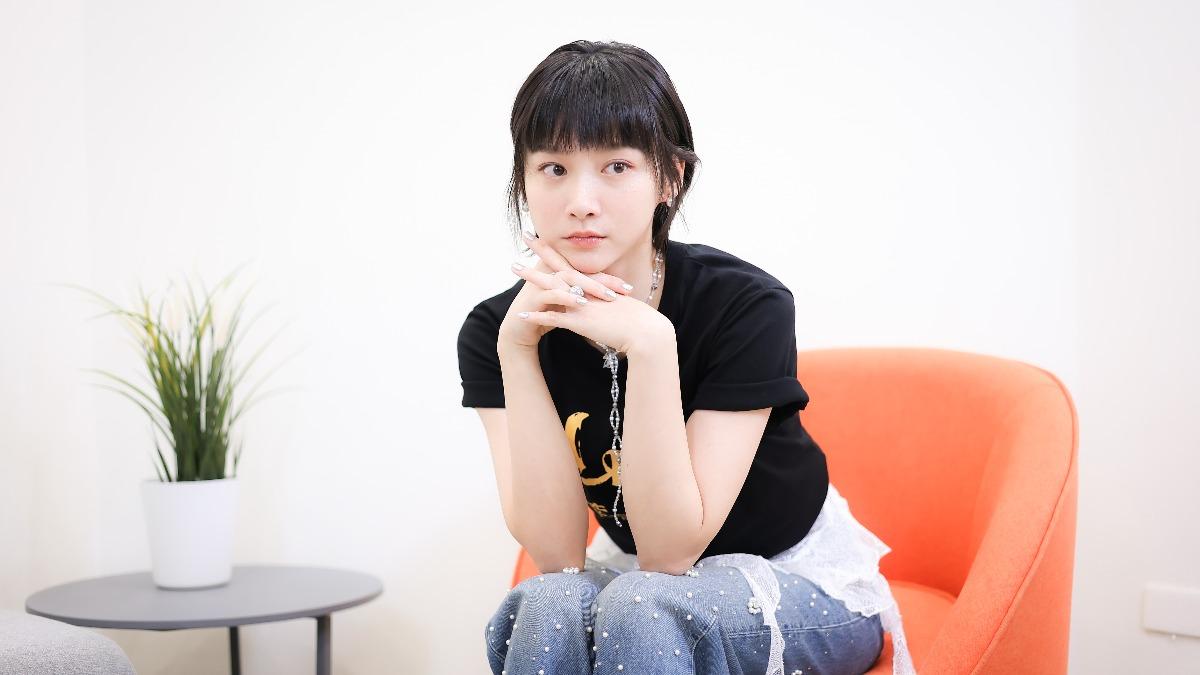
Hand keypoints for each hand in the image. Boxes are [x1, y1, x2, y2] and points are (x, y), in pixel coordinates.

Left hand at [499, 232, 668, 354]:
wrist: (647, 331)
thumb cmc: (638, 322)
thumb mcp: (619, 307)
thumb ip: (607, 303)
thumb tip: (603, 304)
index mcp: (594, 287)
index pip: (573, 263)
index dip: (560, 250)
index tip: (548, 238)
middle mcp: (586, 291)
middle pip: (559, 266)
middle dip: (540, 252)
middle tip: (524, 236)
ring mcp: (581, 305)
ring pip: (551, 286)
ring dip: (531, 277)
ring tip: (513, 267)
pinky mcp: (579, 322)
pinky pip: (552, 317)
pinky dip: (536, 316)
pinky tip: (520, 315)